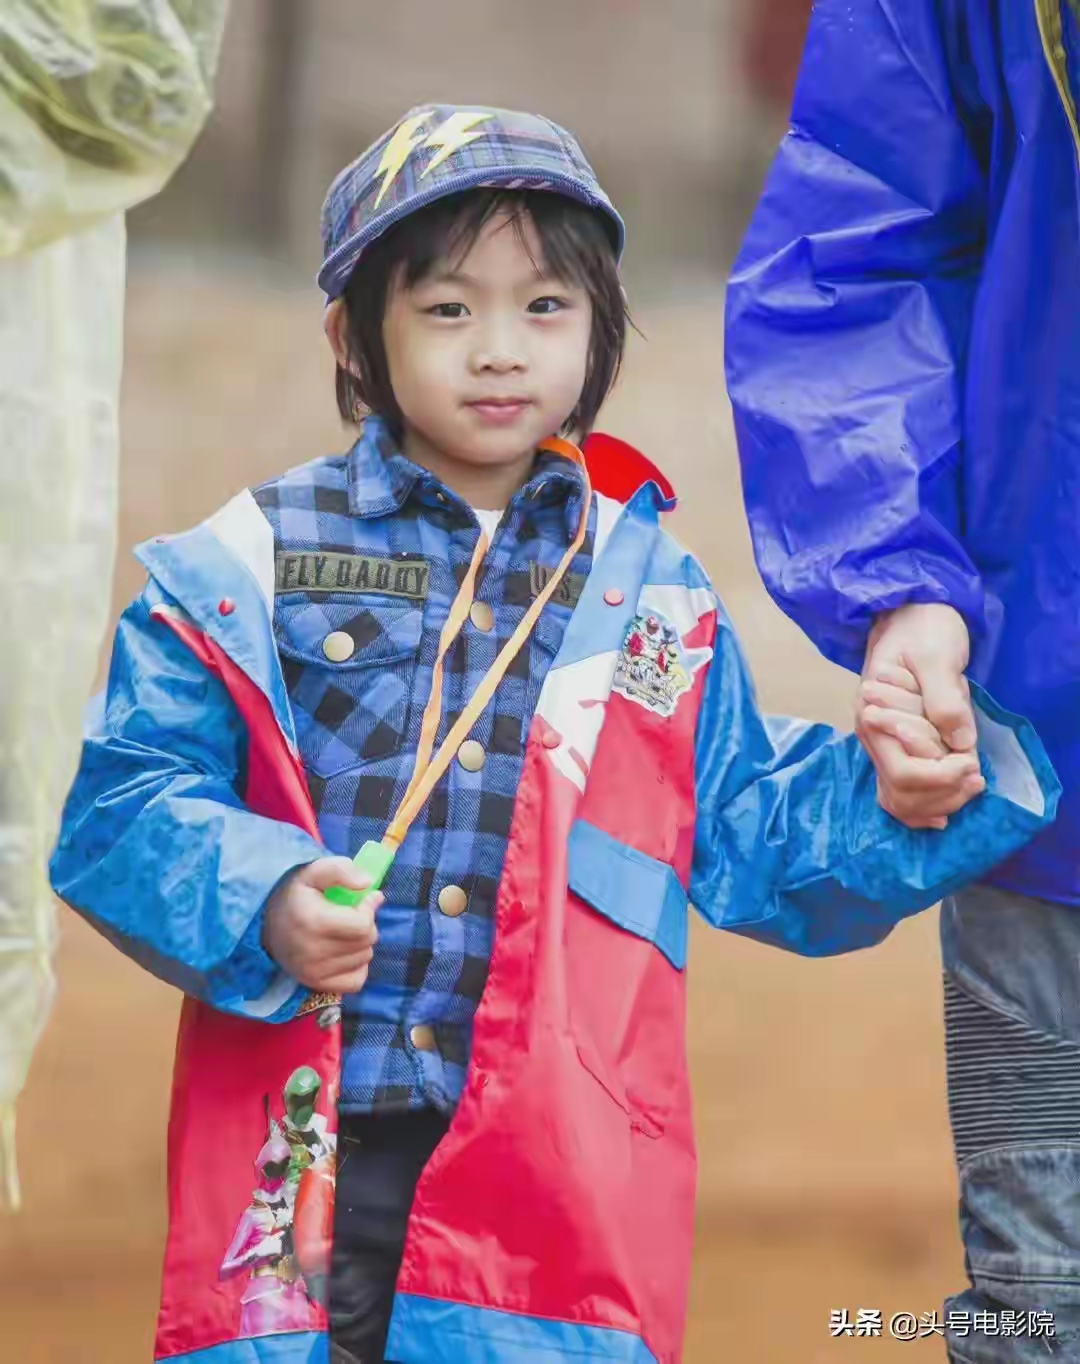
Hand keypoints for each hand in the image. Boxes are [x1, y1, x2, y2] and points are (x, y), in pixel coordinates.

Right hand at [263, 857, 380, 993]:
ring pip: (364, 959)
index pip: (363, 925)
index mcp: (314, 922)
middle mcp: (313, 953)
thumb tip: (368, 884)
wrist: (264, 923)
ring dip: (361, 944)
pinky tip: (344, 952)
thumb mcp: (314, 871)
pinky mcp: (316, 984)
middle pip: (367, 942)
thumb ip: (341, 870)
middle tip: (350, 915)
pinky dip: (357, 966)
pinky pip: (357, 981)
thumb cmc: (296, 895)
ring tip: (343, 932)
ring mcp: (314, 972)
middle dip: (366, 925)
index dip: (368, 909)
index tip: (362, 899)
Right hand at [857, 605, 984, 828]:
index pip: (904, 772)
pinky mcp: (897, 745)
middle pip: (901, 792)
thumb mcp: (936, 655)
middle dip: (944, 793)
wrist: (910, 612)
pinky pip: (900, 791)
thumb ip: (943, 697)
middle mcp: (873, 736)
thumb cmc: (922, 628)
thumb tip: (959, 741)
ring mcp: (883, 743)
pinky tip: (943, 811)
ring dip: (938, 803)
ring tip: (969, 786)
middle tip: (976, 777)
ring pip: (900, 799)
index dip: (942, 777)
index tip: (972, 761)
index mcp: (875, 716)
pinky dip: (923, 807)